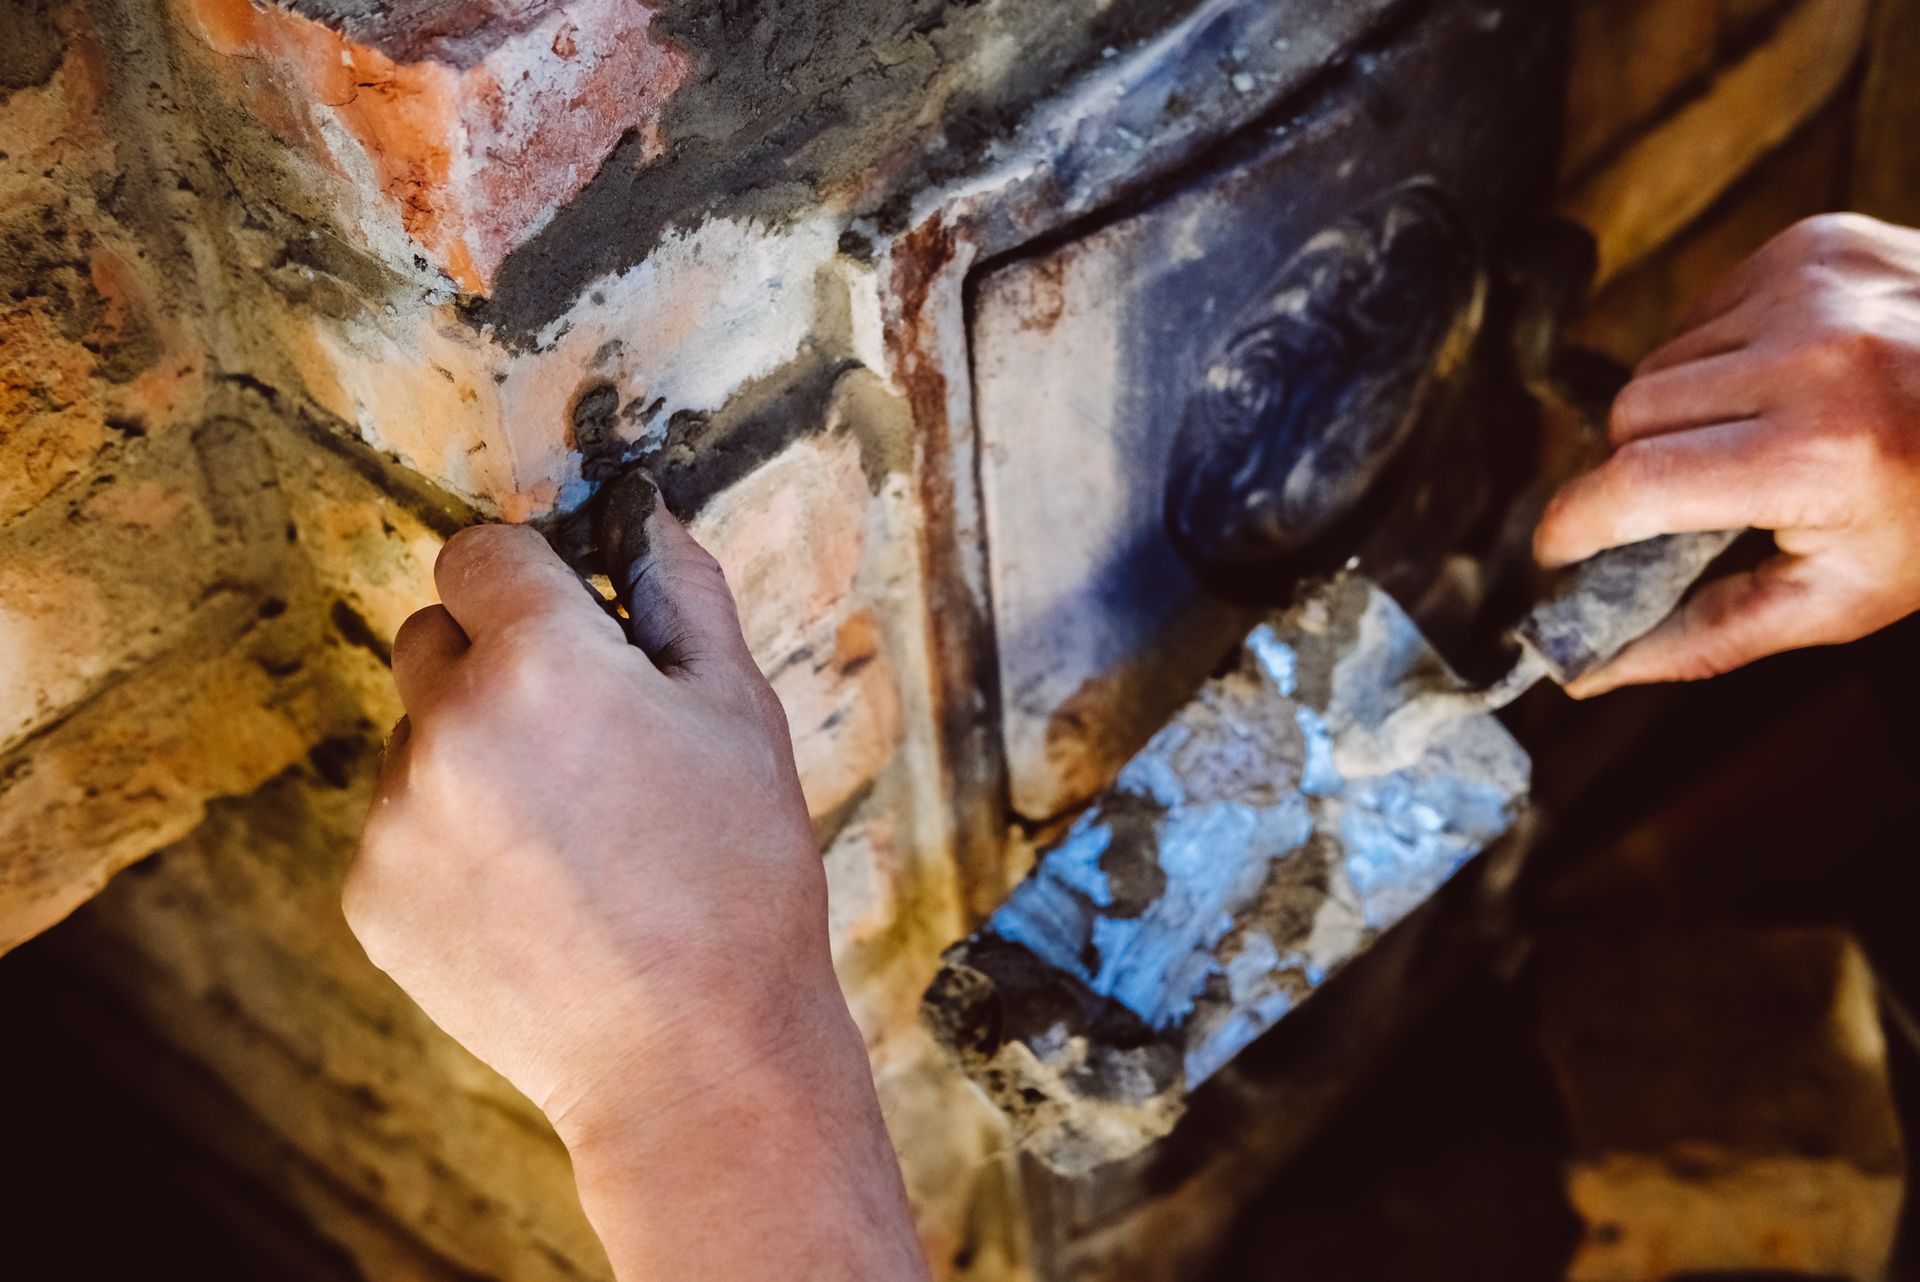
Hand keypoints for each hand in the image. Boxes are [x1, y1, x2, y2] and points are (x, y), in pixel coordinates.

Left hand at [343, 480, 928, 1281]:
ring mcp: (397, 818)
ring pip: (418, 739)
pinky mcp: (372, 896)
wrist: (693, 1059)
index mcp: (543, 662)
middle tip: (582, 737)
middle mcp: (448, 726)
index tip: (566, 617)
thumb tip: (647, 517)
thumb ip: (684, 593)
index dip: (532, 580)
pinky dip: (452, 840)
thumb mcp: (742, 714)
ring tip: (572, 839)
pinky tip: (536, 894)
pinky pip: (401, 825)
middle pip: (432, 635)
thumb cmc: (740, 883)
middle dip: (494, 660)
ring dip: (474, 757)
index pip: (481, 553)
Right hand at [1536, 214, 1919, 695]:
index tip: (1556, 550)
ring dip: (1679, 409)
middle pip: (1629, 416)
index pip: (1633, 486)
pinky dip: (1720, 354)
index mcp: (1820, 455)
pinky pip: (1704, 310)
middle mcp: (1813, 356)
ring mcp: (1812, 285)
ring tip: (1753, 438)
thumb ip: (1705, 637)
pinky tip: (1783, 380)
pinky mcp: (1813, 241)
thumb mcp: (1844, 598)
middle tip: (1688, 506)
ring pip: (1659, 361)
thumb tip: (1587, 671)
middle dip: (1636, 469)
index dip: (1572, 525)